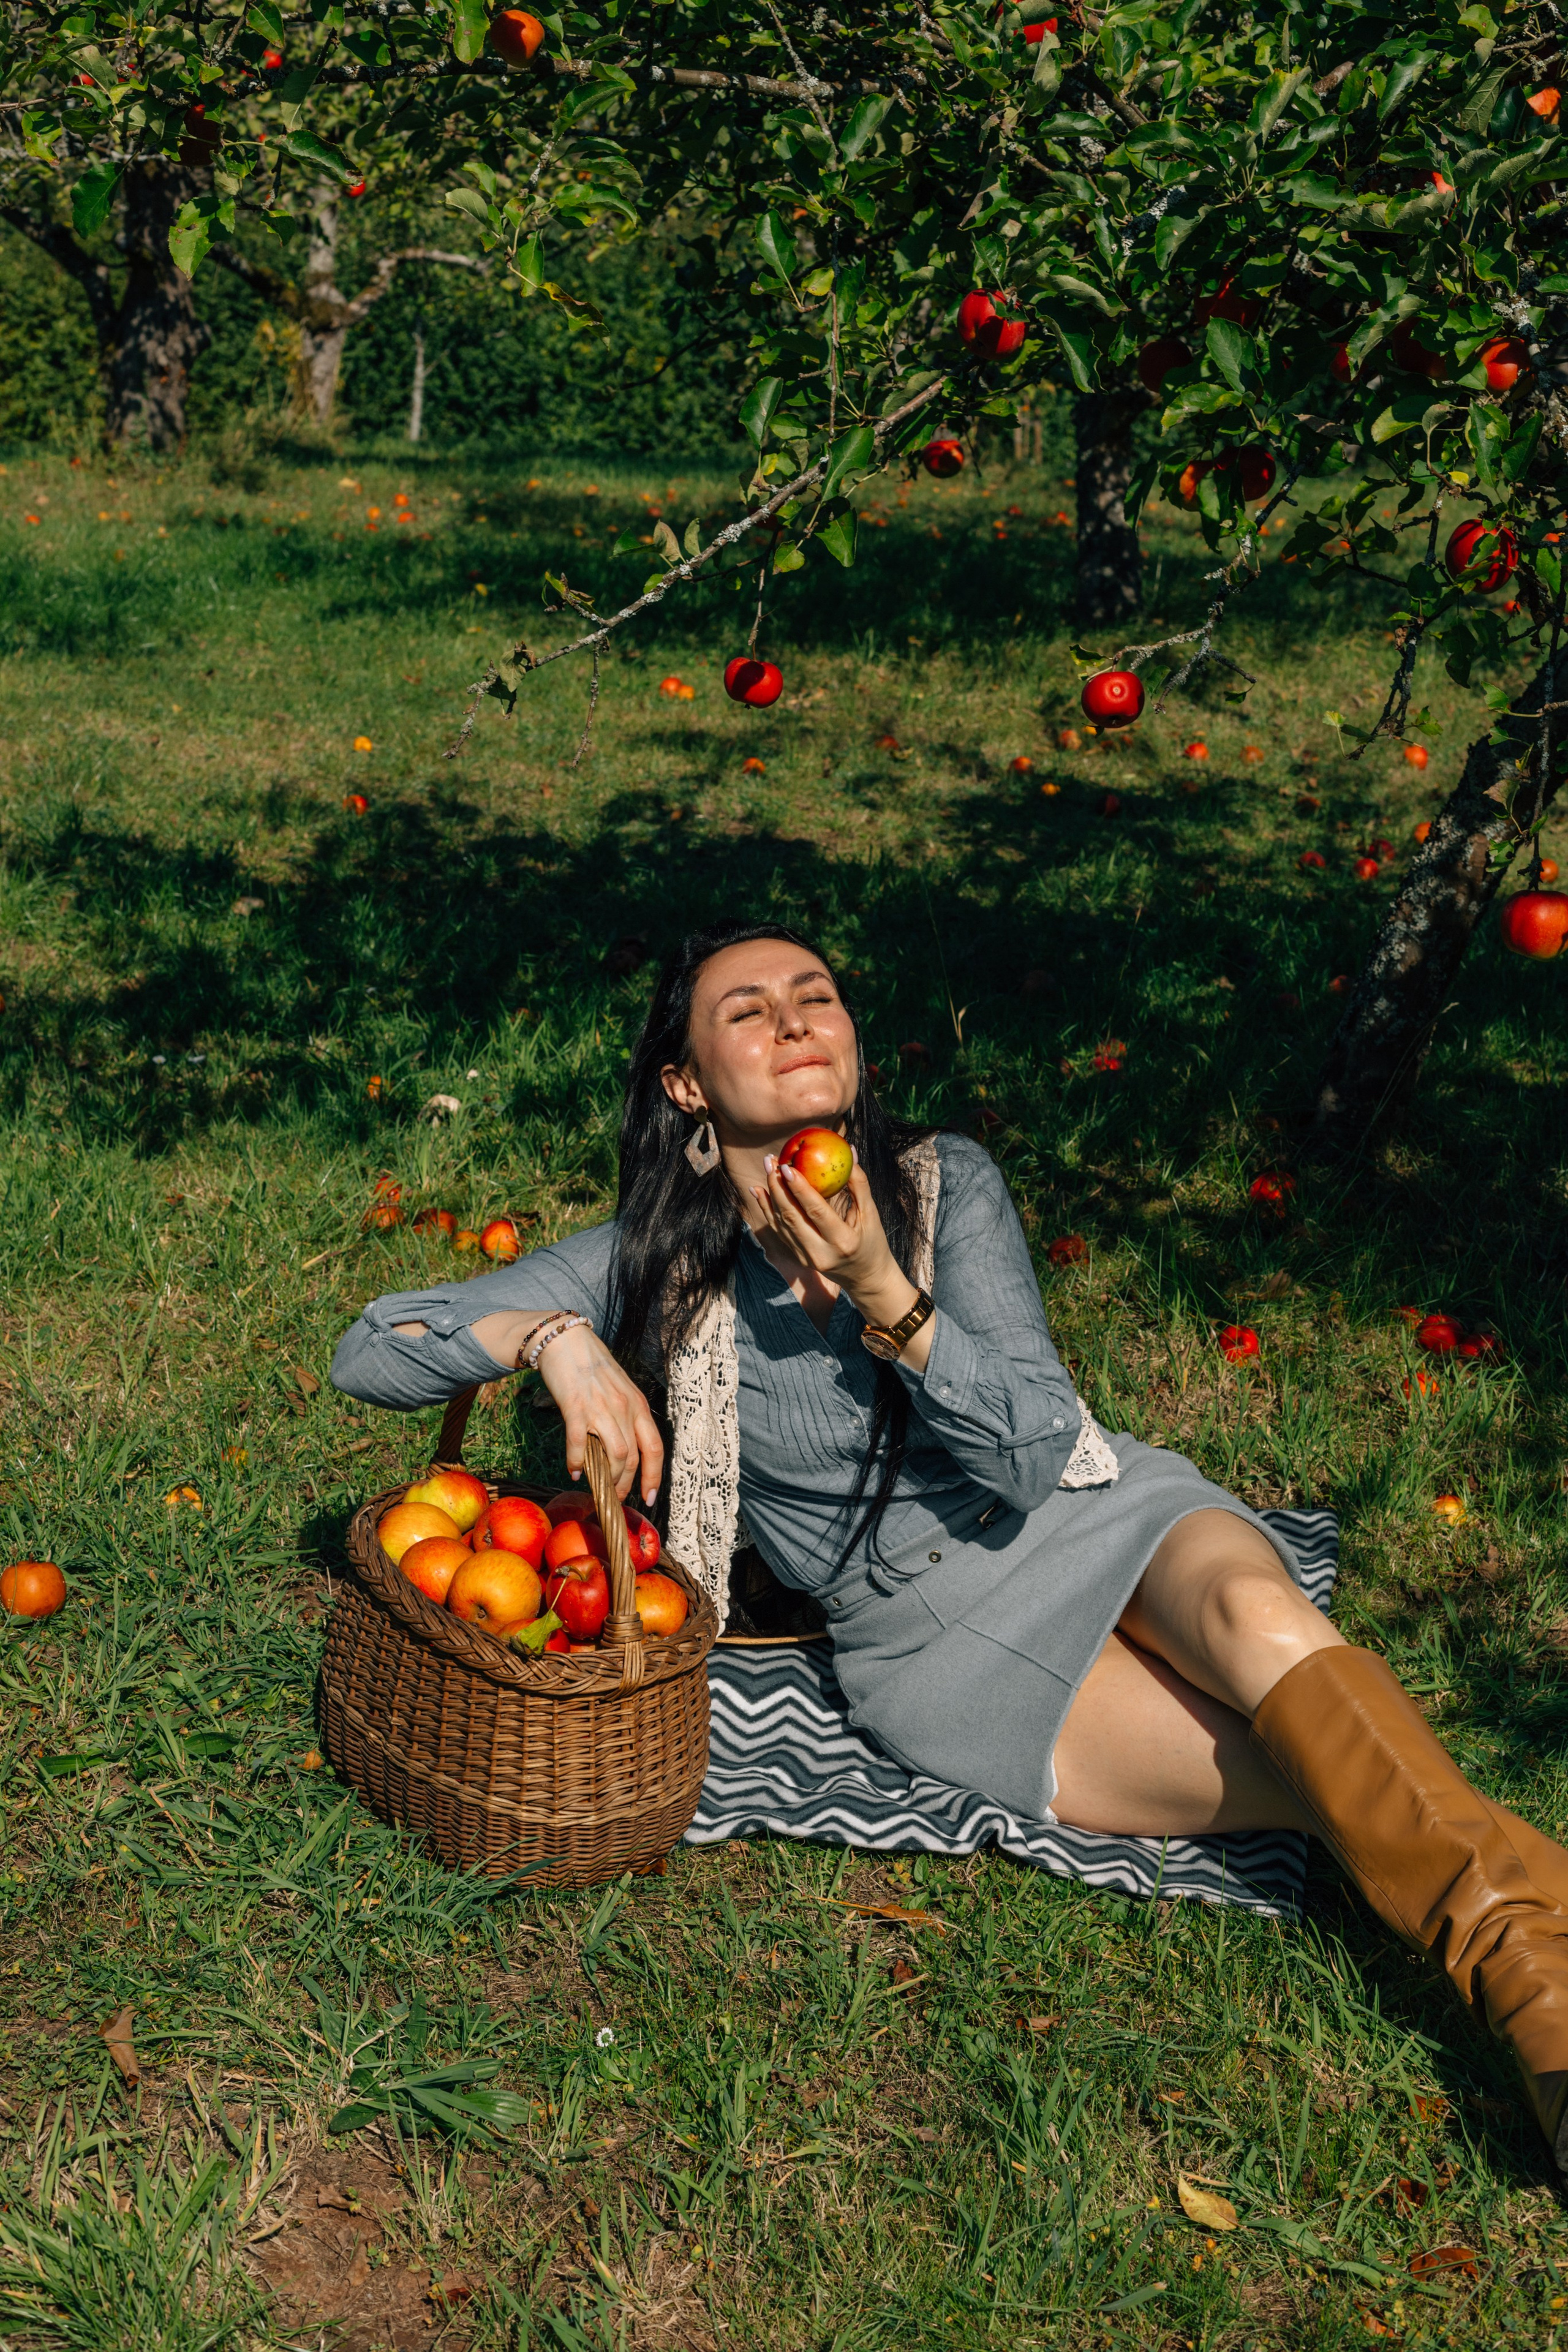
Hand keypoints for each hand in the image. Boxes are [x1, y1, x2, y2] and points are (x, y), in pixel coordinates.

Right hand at [535, 1324, 663, 1505]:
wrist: (566, 1340)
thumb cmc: (592, 1366)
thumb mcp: (620, 1390)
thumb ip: (625, 1416)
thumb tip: (624, 1451)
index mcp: (638, 1405)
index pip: (655, 1448)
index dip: (654, 1477)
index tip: (649, 1498)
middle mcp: (625, 1408)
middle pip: (634, 1458)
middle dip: (626, 1484)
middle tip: (615, 1497)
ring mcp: (601, 1408)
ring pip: (615, 1456)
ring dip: (607, 1478)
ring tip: (598, 1487)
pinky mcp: (576, 1408)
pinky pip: (579, 1445)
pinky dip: (577, 1463)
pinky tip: (573, 1471)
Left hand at [752, 1157, 918, 1331]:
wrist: (865, 1278)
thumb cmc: (872, 1241)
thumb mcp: (871, 1215)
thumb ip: (859, 1184)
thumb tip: (850, 1150)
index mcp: (842, 1241)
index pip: (816, 1211)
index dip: (799, 1188)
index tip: (788, 1165)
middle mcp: (820, 1252)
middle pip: (791, 1217)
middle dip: (778, 1186)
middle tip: (771, 1160)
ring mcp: (805, 1258)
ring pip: (780, 1223)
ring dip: (770, 1194)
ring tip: (767, 1167)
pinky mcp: (797, 1258)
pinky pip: (778, 1231)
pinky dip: (766, 1209)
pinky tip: (759, 1190)